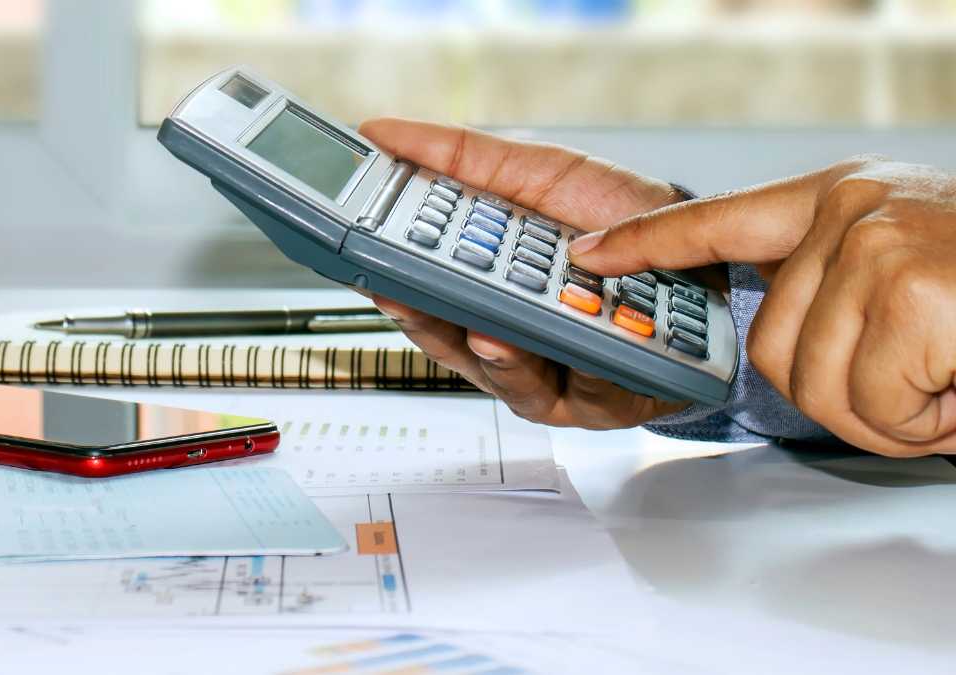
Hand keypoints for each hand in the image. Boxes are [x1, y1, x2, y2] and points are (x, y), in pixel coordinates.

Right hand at [358, 118, 689, 428]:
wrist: (701, 242)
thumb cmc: (615, 215)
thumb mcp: (533, 173)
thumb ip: (459, 157)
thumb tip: (384, 134)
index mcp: (488, 295)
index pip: (427, 304)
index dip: (398, 291)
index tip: (374, 271)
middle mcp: (516, 343)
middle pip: (457, 351)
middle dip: (433, 327)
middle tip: (410, 298)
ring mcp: (560, 376)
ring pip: (512, 382)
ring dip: (498, 357)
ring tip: (489, 329)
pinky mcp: (609, 399)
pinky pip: (585, 395)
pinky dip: (576, 373)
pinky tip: (570, 352)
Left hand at [569, 156, 955, 455]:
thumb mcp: (919, 269)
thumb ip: (840, 290)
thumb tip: (786, 347)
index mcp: (846, 202)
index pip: (722, 221)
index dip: (650, 244)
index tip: (593, 256)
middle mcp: (851, 212)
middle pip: (770, 351)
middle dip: (845, 397)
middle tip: (922, 384)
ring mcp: (875, 244)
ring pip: (816, 387)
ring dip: (892, 416)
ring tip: (952, 381)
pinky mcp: (911, 289)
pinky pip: (871, 402)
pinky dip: (926, 423)